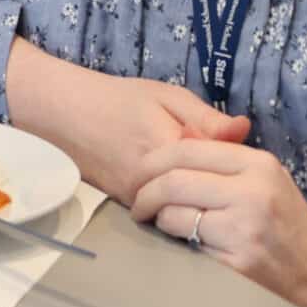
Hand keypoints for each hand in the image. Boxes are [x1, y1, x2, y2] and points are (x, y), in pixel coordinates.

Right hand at [4, 37, 250, 203]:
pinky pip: (162, 210)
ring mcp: (136, 198)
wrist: (62, 112)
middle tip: (221, 169)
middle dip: (216, 184)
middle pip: (202, 194)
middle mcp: (153, 182)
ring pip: (182, 206)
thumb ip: (207, 117)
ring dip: (194, 194)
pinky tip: (174, 182)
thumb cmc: (116, 98)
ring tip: (197, 175)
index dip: (232, 163)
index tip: (235, 153)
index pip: (220, 169)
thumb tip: (245, 130)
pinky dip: (173, 200)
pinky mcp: (125, 206)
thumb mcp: (167, 96)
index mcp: (169, 150)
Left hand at [130, 140, 306, 306]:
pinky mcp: (236, 261)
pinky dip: (174, 240)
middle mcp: (252, 192)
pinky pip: (185, 243)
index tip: (139, 174)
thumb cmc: (283, 223)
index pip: (186, 150)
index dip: (152, 161)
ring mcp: (244, 228)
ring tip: (160, 222)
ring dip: (158, 219)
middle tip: (137, 204)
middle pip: (172, 181)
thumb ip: (222, 158)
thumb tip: (177, 135)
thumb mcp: (264, 179)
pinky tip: (180, 241)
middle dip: (144, 193)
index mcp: (258, 164)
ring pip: (172, 213)